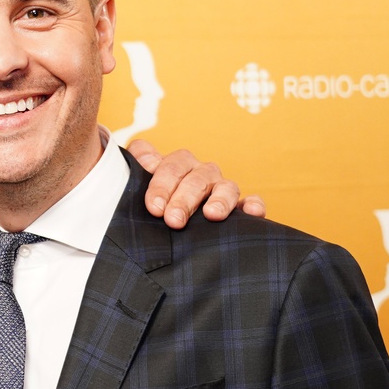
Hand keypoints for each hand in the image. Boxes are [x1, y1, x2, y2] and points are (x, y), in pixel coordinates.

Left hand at [126, 139, 267, 228]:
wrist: (168, 228)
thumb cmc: (152, 206)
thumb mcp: (137, 188)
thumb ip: (134, 169)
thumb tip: (139, 160)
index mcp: (175, 166)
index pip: (169, 166)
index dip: (161, 184)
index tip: (154, 208)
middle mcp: (199, 173)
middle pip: (195, 178)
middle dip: (184, 199)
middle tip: (173, 220)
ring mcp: (220, 189)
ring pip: (225, 186)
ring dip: (219, 200)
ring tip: (212, 215)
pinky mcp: (240, 208)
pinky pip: (251, 202)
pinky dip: (253, 204)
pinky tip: (252, 211)